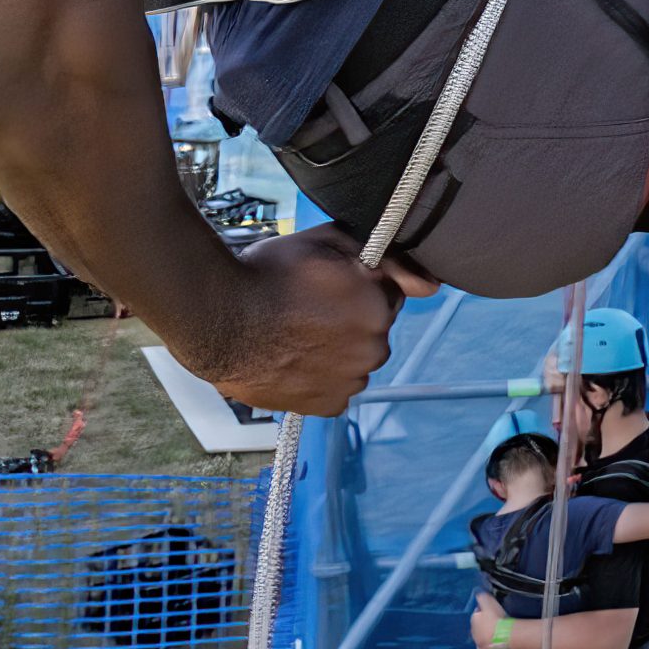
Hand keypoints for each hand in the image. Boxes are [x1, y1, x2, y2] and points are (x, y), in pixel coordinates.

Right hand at [182, 224, 403, 415]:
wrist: (216, 317)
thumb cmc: (269, 273)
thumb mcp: (330, 243)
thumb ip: (389, 260)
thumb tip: (432, 285)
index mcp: (378, 306)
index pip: (386, 292)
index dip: (358, 284)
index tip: (328, 284)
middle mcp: (372, 349)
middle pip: (373, 327)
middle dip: (350, 317)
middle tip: (307, 307)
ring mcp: (349, 381)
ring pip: (355, 358)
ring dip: (336, 348)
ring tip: (295, 333)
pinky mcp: (326, 406)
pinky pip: (338, 388)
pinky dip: (322, 377)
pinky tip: (295, 358)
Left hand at [471, 593, 505, 648]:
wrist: (501, 634)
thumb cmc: (495, 616)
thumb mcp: (488, 601)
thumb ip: (481, 596)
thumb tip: (477, 593)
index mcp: (473, 618)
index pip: (477, 612)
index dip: (484, 610)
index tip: (491, 610)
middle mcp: (472, 630)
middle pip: (477, 624)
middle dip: (483, 622)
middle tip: (493, 620)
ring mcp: (477, 640)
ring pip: (478, 634)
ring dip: (484, 632)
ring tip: (493, 629)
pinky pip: (481, 645)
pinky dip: (484, 642)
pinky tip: (490, 640)